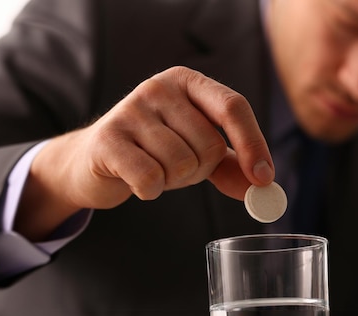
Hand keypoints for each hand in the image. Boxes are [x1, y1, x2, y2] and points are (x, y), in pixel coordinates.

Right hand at [16, 66, 273, 239]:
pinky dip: (150, 190)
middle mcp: (159, 87)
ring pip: (182, 164)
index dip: (254, 143)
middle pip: (209, 144)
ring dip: (173, 181)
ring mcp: (130, 110)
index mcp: (187, 82)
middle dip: (201, 171)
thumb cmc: (153, 152)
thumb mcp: (196, 151)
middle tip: (178, 170)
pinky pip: (150, 178)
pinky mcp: (108, 139)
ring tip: (154, 170)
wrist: (93, 160)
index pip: (233, 106)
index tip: (264, 178)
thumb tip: (264, 187)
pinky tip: (137, 182)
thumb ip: (232, 165)